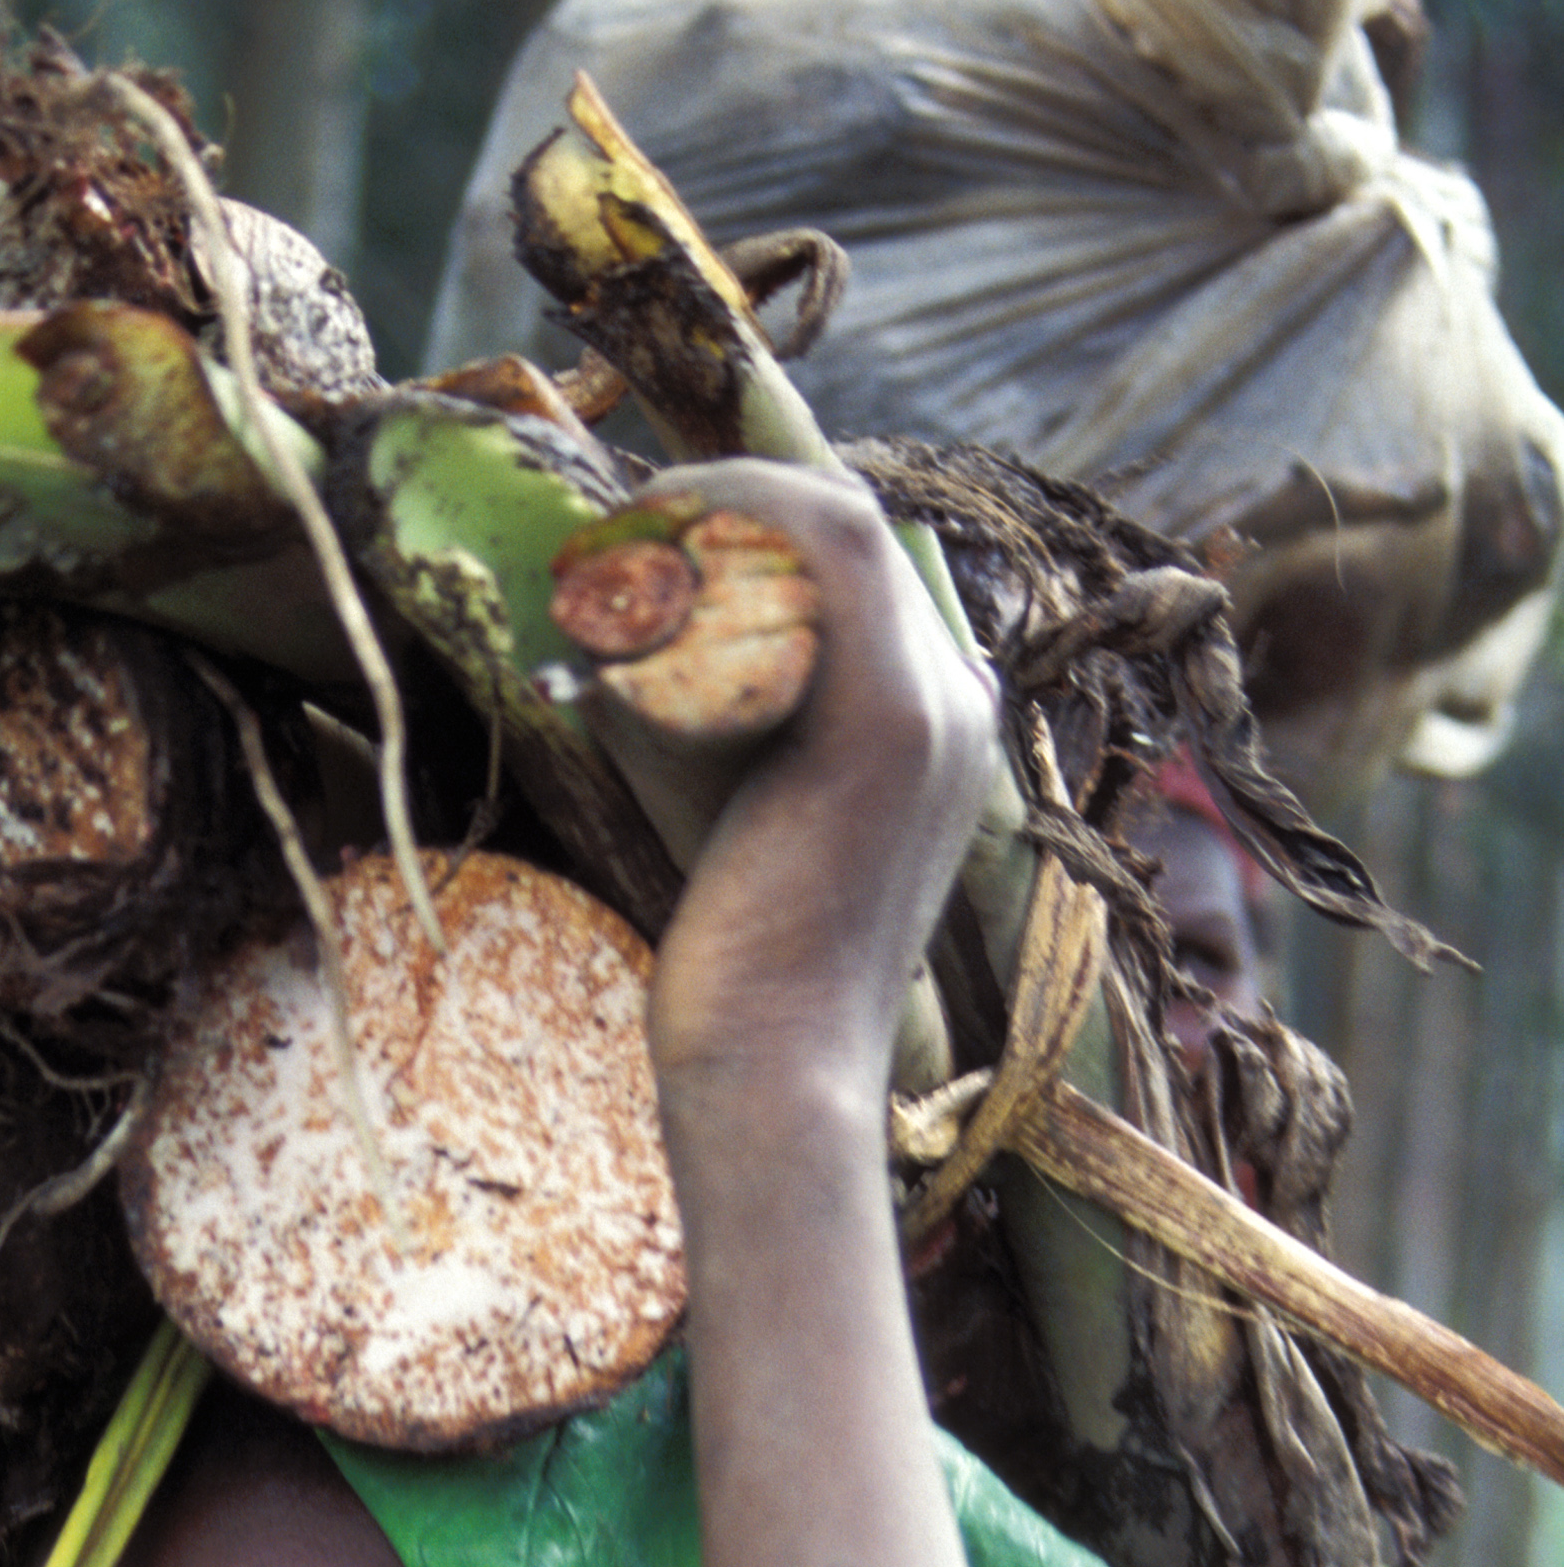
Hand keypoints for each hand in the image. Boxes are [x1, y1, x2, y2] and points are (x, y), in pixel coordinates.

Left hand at [643, 460, 996, 1141]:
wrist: (773, 1069)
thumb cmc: (739, 973)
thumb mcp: (740, 832)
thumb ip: (721, 760)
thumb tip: (608, 685)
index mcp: (943, 727)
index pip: (858, 569)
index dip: (755, 525)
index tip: (647, 542)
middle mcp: (959, 702)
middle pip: (846, 528)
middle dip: (731, 502)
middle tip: (620, 529)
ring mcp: (935, 706)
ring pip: (836, 519)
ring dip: (721, 498)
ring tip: (624, 530)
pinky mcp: (889, 721)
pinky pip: (827, 544)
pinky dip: (738, 510)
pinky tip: (653, 527)